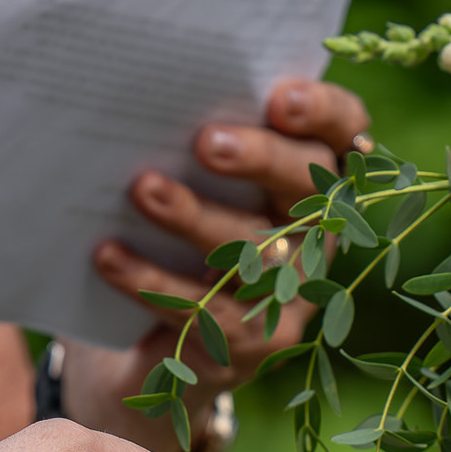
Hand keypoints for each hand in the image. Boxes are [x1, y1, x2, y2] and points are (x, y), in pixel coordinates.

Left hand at [61, 79, 373, 450]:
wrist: (157, 355)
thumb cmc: (174, 247)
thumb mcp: (192, 189)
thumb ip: (197, 147)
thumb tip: (155, 103)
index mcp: (312, 183)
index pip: (342, 135)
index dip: (324, 113)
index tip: (280, 97)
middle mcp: (316, 236)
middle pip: (308, 187)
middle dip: (261, 159)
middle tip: (206, 143)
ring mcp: (293, 295)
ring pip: (253, 250)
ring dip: (194, 217)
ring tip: (143, 190)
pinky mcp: (257, 345)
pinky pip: (204, 308)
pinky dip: (150, 280)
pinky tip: (108, 255)